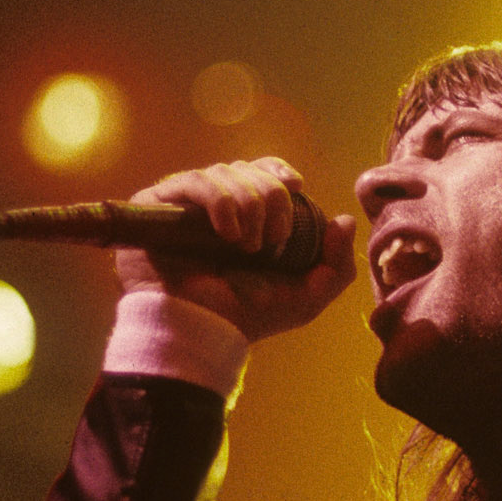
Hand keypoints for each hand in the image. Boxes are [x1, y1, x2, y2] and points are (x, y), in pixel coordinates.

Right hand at [115, 156, 355, 343]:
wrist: (202, 332)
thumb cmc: (249, 317)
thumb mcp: (306, 297)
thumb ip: (336, 265)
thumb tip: (344, 220)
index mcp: (248, 216)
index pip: (263, 170)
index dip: (279, 172)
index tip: (295, 188)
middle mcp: (215, 206)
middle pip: (249, 168)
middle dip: (271, 198)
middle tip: (274, 239)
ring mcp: (185, 205)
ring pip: (225, 172)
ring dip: (248, 204)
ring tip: (248, 246)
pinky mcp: (157, 206)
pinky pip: (194, 182)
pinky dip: (220, 202)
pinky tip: (228, 233)